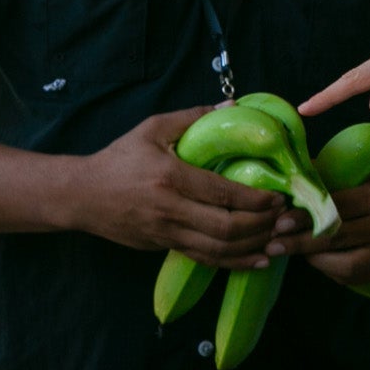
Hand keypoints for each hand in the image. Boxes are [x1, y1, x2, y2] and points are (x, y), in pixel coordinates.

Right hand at [69, 109, 284, 267]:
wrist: (82, 195)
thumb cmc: (119, 158)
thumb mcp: (152, 129)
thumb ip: (193, 117)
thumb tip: (232, 106)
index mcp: (170, 177)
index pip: (222, 194)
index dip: (256, 200)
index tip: (279, 196)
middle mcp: (170, 209)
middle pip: (226, 228)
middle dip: (262, 226)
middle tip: (287, 220)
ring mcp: (166, 233)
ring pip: (218, 250)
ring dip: (254, 248)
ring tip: (280, 243)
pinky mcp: (164, 247)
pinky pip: (205, 259)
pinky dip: (234, 262)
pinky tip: (256, 259)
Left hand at [269, 168, 369, 284]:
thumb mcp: (366, 168)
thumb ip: (331, 171)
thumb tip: (289, 175)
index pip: (336, 209)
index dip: (305, 217)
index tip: (279, 221)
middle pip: (336, 238)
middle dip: (299, 243)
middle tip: (272, 244)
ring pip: (343, 264)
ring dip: (312, 260)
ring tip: (290, 251)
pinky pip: (353, 276)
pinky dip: (330, 269)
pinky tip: (314, 259)